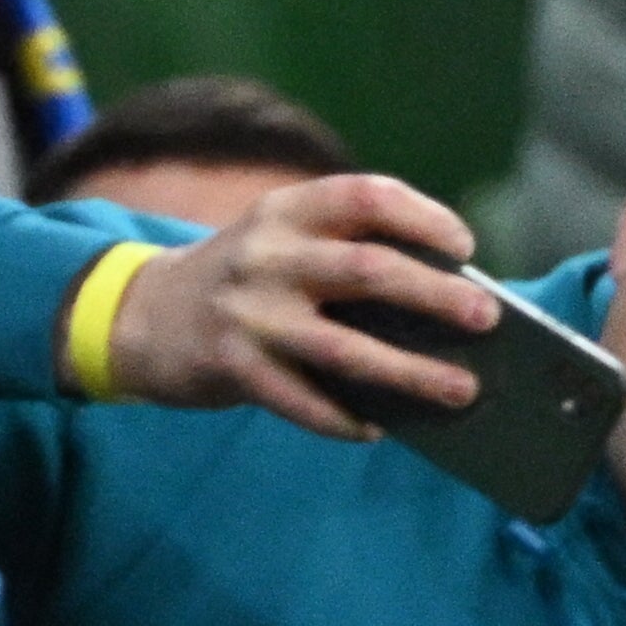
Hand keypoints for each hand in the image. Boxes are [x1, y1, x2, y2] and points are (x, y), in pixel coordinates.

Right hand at [92, 172, 502, 438]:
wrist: (141, 315)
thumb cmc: (241, 278)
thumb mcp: (278, 239)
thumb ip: (341, 250)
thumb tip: (445, 298)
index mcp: (285, 210)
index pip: (366, 197)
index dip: (423, 217)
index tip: (463, 248)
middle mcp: (267, 256)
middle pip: (368, 270)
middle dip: (435, 295)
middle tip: (484, 317)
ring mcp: (249, 314)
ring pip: (346, 349)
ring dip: (411, 372)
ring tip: (462, 390)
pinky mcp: (233, 368)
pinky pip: (304, 402)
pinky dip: (345, 419)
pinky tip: (375, 428)